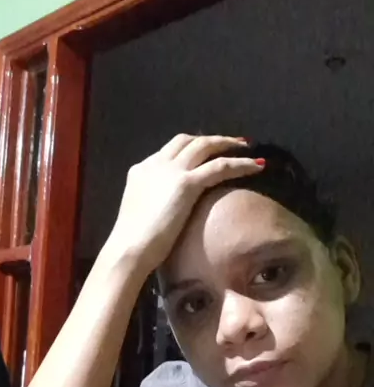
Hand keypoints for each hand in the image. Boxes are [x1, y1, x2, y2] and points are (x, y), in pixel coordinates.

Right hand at [107, 134, 264, 273]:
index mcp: (141, 170)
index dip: (190, 148)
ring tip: (247, 148)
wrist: (129, 247)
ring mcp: (172, 171)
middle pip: (187, 140)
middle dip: (210, 139)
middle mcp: (157, 163)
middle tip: (230, 143)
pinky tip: (256, 166)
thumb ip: (154, 202)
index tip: (205, 152)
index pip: (169, 150)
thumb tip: (166, 210)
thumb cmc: (133, 241)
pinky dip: (240, 164)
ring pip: (205, 146)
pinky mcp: (187, 184)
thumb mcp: (141, 212)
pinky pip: (220, 166)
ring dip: (227, 143)